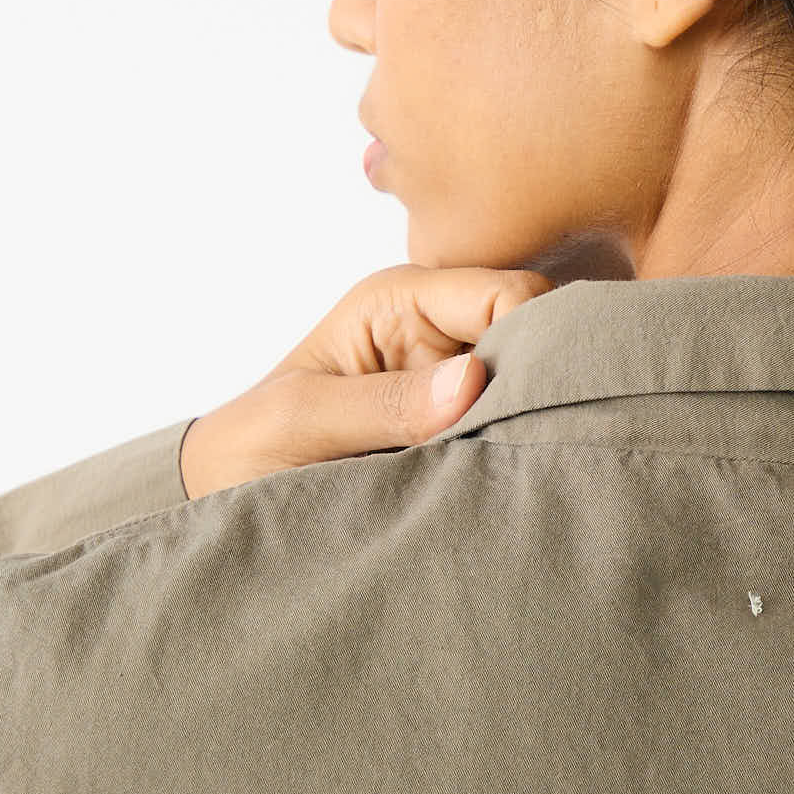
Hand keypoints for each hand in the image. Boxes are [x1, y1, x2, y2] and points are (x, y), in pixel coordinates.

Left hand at [178, 263, 558, 498]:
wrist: (232, 500)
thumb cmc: (251, 447)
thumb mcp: (302, 421)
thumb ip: (384, 402)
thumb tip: (473, 381)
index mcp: (400, 301)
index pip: (506, 294)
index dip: (539, 335)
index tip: (547, 396)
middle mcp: (440, 331)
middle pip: (536, 333)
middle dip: (550, 378)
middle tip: (561, 436)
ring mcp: (458, 382)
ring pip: (536, 384)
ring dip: (540, 421)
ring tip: (548, 463)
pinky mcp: (467, 429)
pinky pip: (518, 430)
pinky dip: (528, 451)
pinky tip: (532, 478)